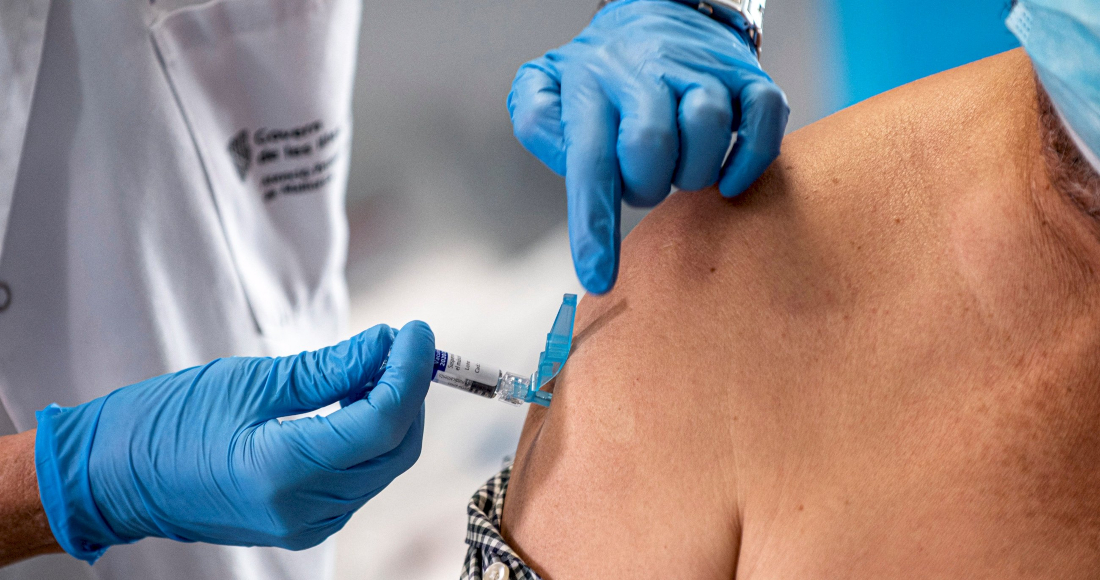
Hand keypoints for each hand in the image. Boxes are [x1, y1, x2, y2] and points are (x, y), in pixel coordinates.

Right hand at [34, 322, 434, 561]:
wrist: (114, 477)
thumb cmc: (166, 422)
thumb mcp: (249, 382)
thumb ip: (329, 369)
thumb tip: (387, 343)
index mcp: (284, 472)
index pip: (381, 422)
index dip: (410, 372)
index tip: (417, 331)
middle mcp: (304, 510)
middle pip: (395, 447)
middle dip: (408, 390)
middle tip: (400, 341)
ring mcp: (307, 525)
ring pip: (383, 464)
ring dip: (393, 411)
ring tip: (377, 362)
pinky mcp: (304, 524)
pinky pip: (359, 478)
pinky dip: (370, 436)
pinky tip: (357, 399)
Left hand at [509, 0, 788, 292]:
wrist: (663, 10)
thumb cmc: (604, 71)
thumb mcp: (547, 83)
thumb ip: (536, 120)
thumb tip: (562, 156)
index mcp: (592, 85)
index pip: (591, 160)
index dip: (594, 225)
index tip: (598, 277)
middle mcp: (646, 72)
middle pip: (651, 146)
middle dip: (647, 186)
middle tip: (644, 182)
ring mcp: (702, 71)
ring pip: (707, 128)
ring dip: (694, 172)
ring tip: (679, 168)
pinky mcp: (748, 76)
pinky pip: (763, 118)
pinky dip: (749, 159)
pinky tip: (727, 177)